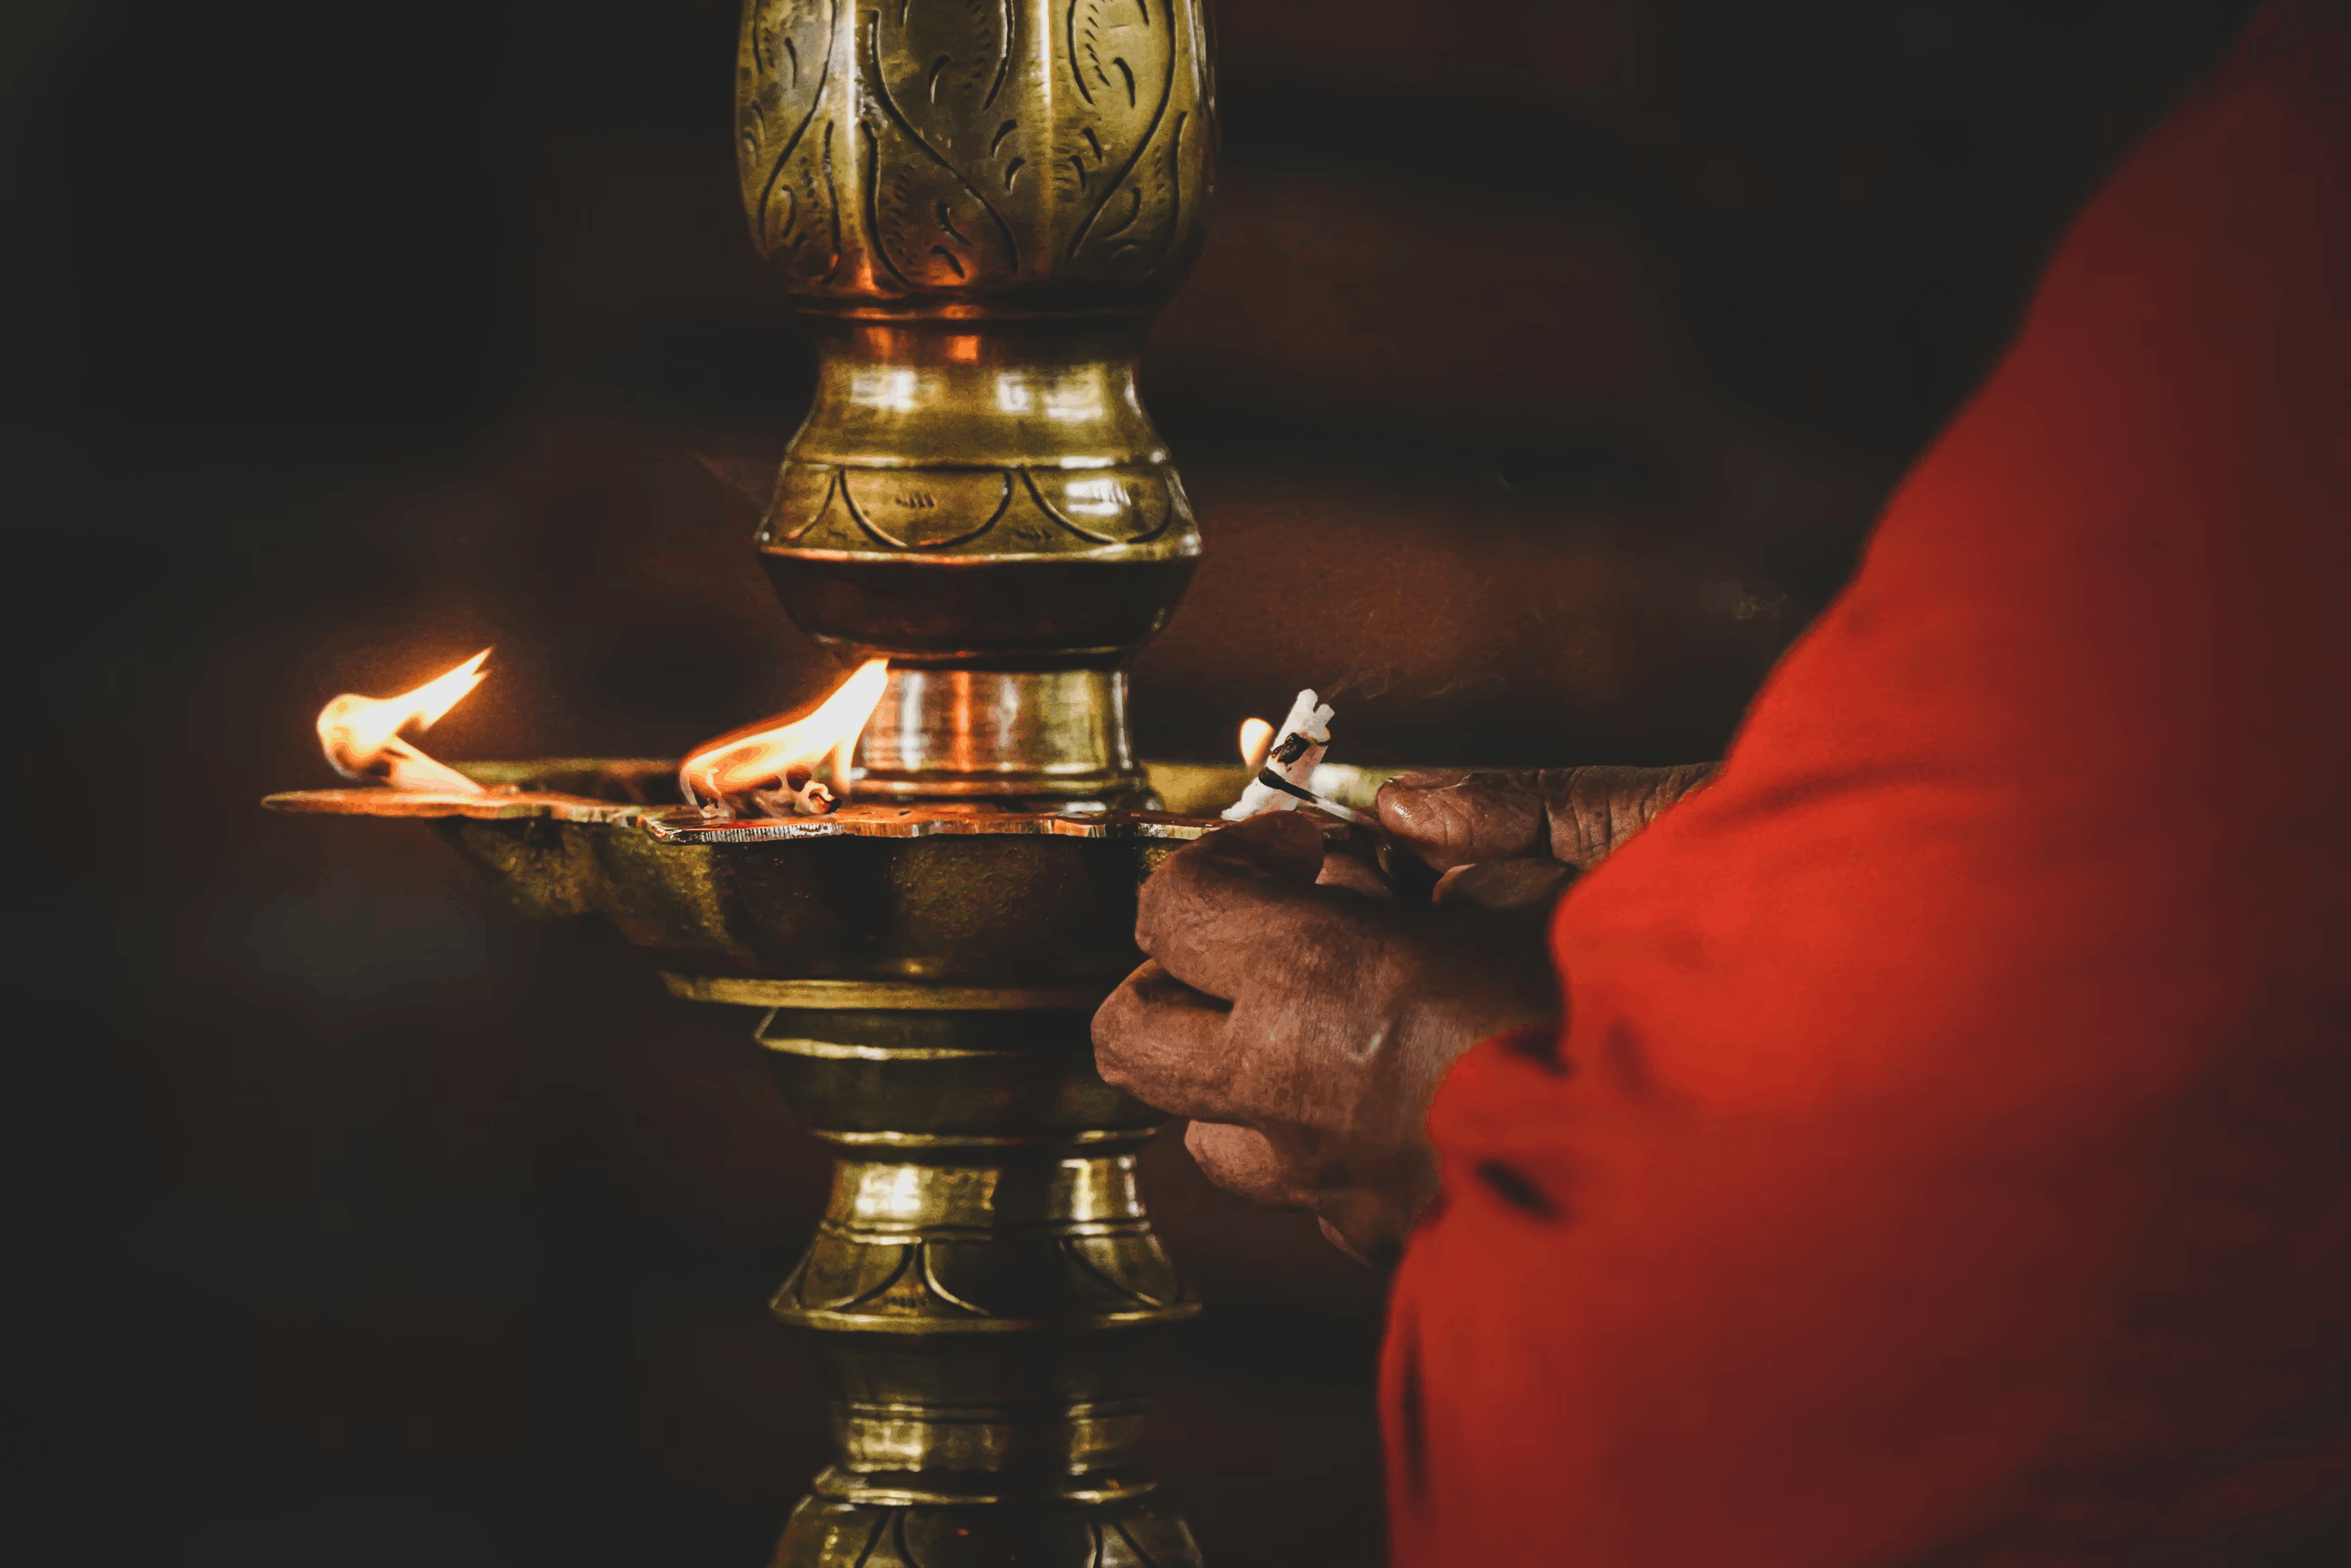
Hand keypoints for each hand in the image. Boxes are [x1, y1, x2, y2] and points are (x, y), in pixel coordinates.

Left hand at [1094, 764, 1711, 1266]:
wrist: (1726, 1191)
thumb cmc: (1659, 1019)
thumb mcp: (1590, 876)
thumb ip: (1491, 820)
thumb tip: (1410, 814)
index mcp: (1326, 986)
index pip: (1173, 903)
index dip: (1224, 856)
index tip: (1302, 847)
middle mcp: (1294, 1093)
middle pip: (1130, 1031)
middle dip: (1177, 972)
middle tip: (1266, 934)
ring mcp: (1324, 1182)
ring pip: (1202, 1126)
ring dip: (1242, 1064)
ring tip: (1333, 1022)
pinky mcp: (1375, 1240)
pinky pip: (1296, 1185)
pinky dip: (1318, 1132)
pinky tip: (1404, 1091)